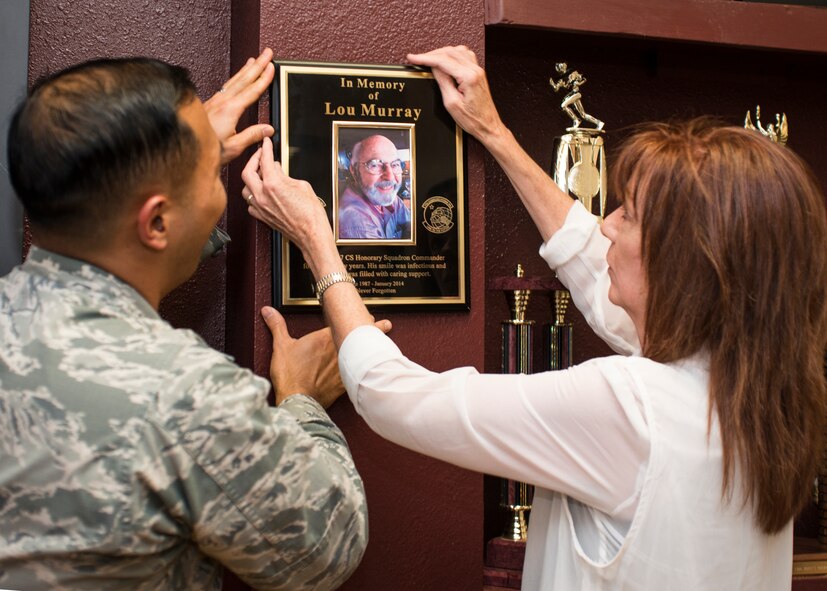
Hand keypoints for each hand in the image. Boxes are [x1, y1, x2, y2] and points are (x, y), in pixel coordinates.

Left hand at [205, 48, 274, 163]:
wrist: (184, 148)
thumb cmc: (206, 150)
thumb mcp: (234, 147)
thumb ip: (252, 136)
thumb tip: (268, 129)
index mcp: (230, 110)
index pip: (252, 91)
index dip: (263, 79)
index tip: (272, 67)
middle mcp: (222, 102)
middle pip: (244, 79)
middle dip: (257, 65)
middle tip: (267, 53)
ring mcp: (215, 101)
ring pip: (234, 80)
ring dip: (246, 69)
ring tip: (254, 60)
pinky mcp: (210, 105)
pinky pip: (226, 86)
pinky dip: (235, 78)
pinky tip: (236, 78)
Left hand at [240, 137, 330, 253]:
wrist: (311, 234)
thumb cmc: (311, 214)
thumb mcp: (302, 185)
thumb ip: (286, 176)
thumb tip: (279, 172)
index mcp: (273, 184)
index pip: (264, 160)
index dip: (265, 148)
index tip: (266, 143)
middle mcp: (262, 196)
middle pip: (247, 172)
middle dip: (253, 160)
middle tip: (260, 155)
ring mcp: (260, 207)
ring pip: (245, 188)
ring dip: (251, 179)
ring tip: (261, 174)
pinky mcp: (262, 217)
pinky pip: (250, 203)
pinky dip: (253, 195)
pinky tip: (261, 193)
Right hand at [260, 306, 392, 407]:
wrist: (298, 400)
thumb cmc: (290, 374)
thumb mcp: (281, 347)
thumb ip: (277, 326)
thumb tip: (267, 310)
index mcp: (326, 337)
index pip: (347, 323)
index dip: (361, 319)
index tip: (371, 315)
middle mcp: (340, 350)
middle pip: (362, 337)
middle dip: (374, 331)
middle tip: (385, 326)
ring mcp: (345, 367)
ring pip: (366, 354)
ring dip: (374, 348)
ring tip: (385, 343)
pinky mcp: (346, 382)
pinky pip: (362, 373)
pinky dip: (368, 369)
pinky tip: (376, 369)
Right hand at [407, 46, 504, 142]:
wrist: (488, 125)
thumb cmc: (473, 119)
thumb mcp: (451, 103)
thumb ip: (443, 81)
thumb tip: (434, 68)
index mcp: (469, 77)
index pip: (443, 60)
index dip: (425, 58)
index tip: (413, 57)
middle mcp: (475, 70)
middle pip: (450, 52)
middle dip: (432, 54)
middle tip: (418, 58)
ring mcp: (478, 70)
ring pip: (457, 51)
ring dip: (442, 52)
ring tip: (430, 59)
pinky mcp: (478, 73)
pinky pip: (464, 55)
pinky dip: (452, 54)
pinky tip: (446, 60)